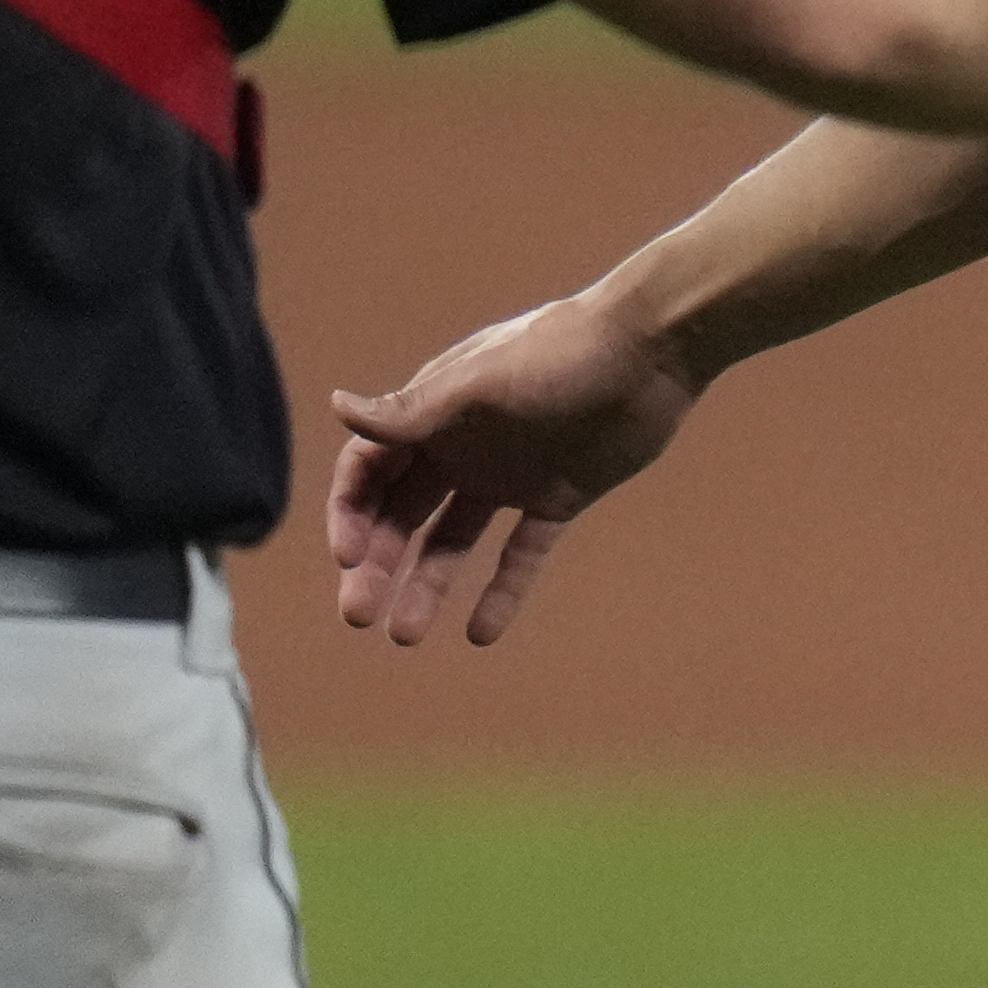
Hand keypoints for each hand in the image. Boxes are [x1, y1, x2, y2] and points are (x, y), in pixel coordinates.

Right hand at [327, 291, 706, 649]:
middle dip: (377, 563)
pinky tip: (481, 634)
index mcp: (434, 413)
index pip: (370, 468)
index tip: (348, 558)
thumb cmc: (559, 356)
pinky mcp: (557, 496)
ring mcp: (509, 474)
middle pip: (402, 513)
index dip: (351, 512)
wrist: (650, 351)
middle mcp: (462, 446)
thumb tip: (337, 405)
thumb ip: (412, 410)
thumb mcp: (480, 386)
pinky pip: (521, 553)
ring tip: (404, 636)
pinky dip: (501, 591)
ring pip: (452, 540)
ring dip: (425, 583)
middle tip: (358, 616)